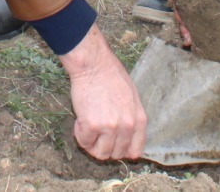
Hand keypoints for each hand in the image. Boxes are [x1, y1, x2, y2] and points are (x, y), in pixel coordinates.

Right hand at [58, 25, 145, 159]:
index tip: (113, 145)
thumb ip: (131, 118)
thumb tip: (126, 136)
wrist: (94, 64)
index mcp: (139, 120)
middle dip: (105, 147)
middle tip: (96, 134)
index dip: (122, 150)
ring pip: (100, 153)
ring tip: (87, 127)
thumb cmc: (111, 75)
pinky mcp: (92, 125)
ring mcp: (110, 127)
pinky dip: (79, 134)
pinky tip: (80, 121)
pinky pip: (84, 142)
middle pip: (117, 154)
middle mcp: (127, 127)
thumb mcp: (132, 97)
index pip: (135, 150)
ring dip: (92, 144)